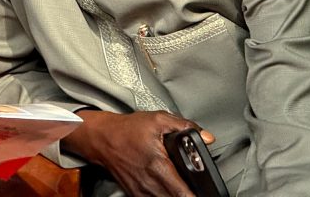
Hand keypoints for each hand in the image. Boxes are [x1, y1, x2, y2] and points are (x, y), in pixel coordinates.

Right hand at [61, 110, 214, 196]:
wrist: (101, 137)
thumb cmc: (128, 129)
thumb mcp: (157, 119)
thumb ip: (185, 126)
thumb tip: (208, 138)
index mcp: (158, 166)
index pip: (183, 194)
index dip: (195, 195)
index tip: (204, 192)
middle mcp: (149, 183)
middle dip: (188, 195)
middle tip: (195, 188)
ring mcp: (141, 191)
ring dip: (175, 195)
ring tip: (182, 188)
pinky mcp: (135, 194)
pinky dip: (163, 196)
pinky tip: (167, 188)